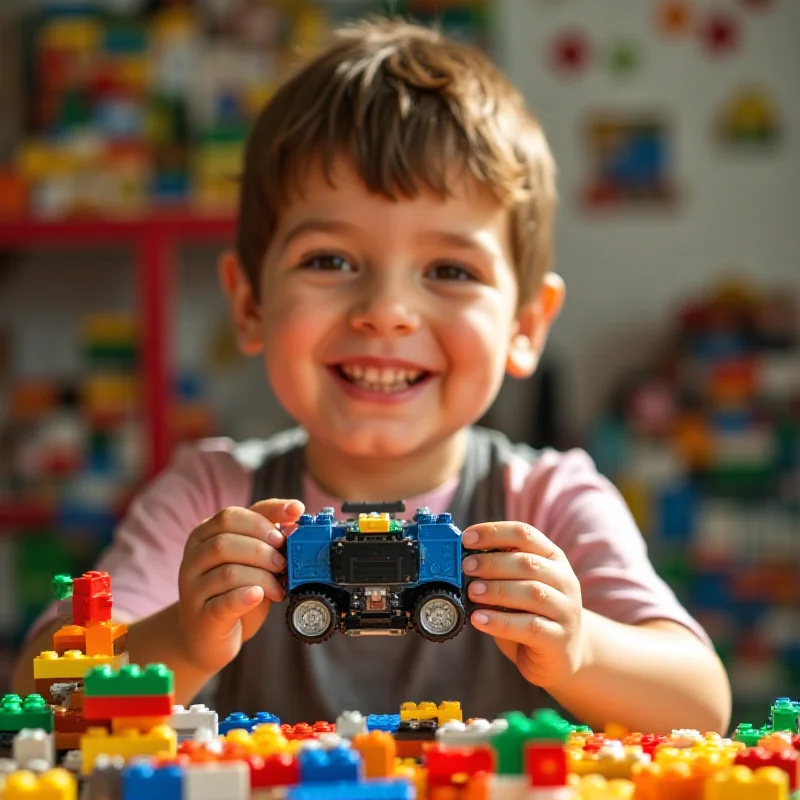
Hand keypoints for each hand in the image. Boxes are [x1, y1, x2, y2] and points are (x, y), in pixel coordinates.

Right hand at [178, 498, 303, 671]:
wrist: (207, 636)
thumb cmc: (234, 591)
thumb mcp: (250, 560)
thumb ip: (267, 539)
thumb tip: (296, 519)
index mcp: (204, 535)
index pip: (231, 515)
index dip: (265, 515)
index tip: (295, 514)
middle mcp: (193, 558)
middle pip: (225, 541)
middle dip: (262, 549)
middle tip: (283, 562)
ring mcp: (193, 588)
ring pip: (228, 572)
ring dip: (262, 576)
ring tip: (279, 588)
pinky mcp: (201, 616)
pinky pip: (223, 602)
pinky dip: (245, 596)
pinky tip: (259, 595)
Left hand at [462, 521, 583, 688]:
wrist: (559, 654)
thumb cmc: (530, 614)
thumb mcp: (515, 586)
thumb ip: (496, 573)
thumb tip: (462, 562)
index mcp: (552, 558)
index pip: (524, 534)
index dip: (494, 532)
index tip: (467, 538)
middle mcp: (564, 580)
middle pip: (528, 562)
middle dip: (492, 562)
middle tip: (466, 566)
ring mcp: (565, 610)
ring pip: (532, 593)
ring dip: (497, 590)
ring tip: (472, 592)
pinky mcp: (559, 640)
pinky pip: (530, 627)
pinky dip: (500, 622)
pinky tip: (479, 619)